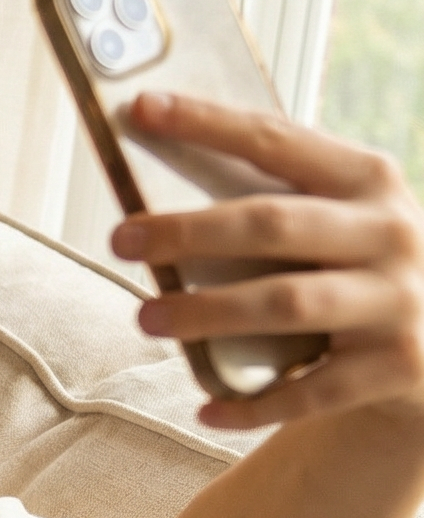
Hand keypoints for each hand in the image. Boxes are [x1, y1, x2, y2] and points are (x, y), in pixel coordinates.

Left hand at [109, 90, 423, 431]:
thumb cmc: (356, 270)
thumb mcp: (336, 223)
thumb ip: (271, 205)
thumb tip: (153, 203)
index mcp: (368, 180)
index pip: (277, 140)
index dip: (207, 124)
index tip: (142, 109)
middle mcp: (390, 233)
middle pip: (272, 224)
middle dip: (189, 231)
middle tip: (121, 238)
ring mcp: (397, 301)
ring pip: (285, 302)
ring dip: (207, 312)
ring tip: (146, 317)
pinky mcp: (396, 366)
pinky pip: (310, 391)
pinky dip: (253, 403)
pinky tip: (207, 408)